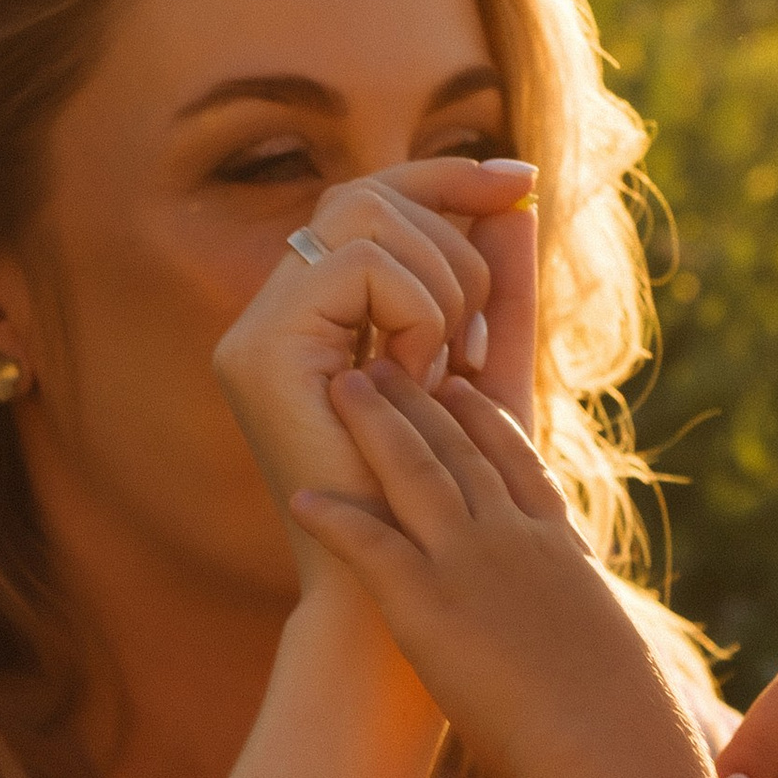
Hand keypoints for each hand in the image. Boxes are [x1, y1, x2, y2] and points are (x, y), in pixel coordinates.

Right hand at [213, 157, 536, 591]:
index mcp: (318, 316)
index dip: (446, 177)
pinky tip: (420, 380)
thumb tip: (514, 194)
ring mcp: (255, 331)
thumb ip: (499, 290)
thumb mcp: (488, 377)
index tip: (522, 180)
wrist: (409, 601)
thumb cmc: (452, 507)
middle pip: (370, 192)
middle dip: (452, 245)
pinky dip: (415, 311)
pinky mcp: (257, 352)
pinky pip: (362, 264)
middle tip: (475, 339)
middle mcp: (274, 315)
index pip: (375, 198)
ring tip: (445, 368)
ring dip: (438, 285)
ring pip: (365, 216)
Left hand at [291, 359, 654, 777]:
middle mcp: (513, 539)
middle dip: (419, 399)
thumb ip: (585, 632)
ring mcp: (469, 564)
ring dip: (373, 425)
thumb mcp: (608, 654)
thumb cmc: (615, 719)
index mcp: (558, 548)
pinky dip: (334, 517)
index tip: (461, 385)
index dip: (484, 419)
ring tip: (341, 384)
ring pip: (415, 473)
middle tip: (386, 356)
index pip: (518, 464)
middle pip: (460, 450)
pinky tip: (300, 497)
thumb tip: (592, 651)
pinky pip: (371, 546)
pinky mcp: (428, 603)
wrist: (606, 738)